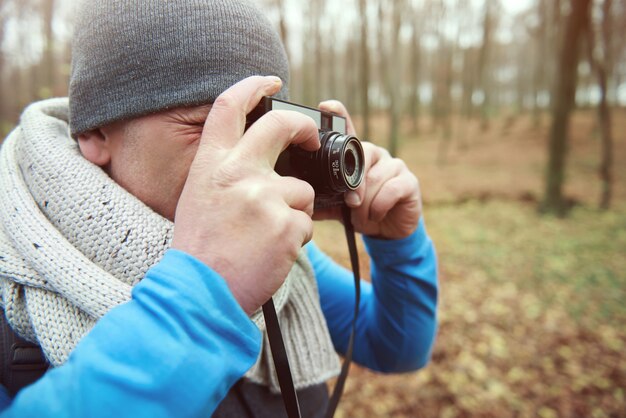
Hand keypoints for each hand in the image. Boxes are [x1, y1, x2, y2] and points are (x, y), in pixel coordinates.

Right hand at [172, 76, 319, 314]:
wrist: (199, 294)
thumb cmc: (200, 251)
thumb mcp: (200, 199)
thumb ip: (228, 174)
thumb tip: (262, 163)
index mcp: (211, 165)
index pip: (229, 107)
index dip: (252, 86)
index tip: (271, 81)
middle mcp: (238, 173)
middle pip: (282, 127)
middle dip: (303, 127)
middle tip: (310, 135)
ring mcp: (264, 197)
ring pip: (302, 191)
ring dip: (293, 213)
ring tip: (265, 239)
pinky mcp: (286, 225)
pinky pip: (306, 224)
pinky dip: (295, 239)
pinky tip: (271, 253)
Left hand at [314, 100, 421, 239]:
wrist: (387, 231)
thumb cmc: (360, 212)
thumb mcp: (336, 206)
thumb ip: (322, 198)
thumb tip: (297, 195)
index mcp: (356, 157)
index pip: (348, 131)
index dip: (339, 115)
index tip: (326, 106)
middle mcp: (376, 155)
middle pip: (362, 155)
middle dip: (354, 184)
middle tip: (350, 203)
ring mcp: (394, 166)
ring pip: (375, 177)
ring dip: (366, 202)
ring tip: (362, 215)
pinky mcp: (409, 181)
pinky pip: (391, 189)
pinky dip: (379, 206)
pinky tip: (376, 215)